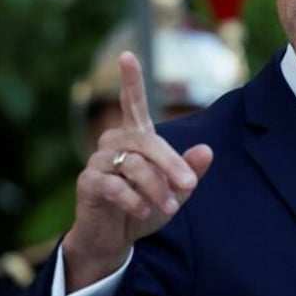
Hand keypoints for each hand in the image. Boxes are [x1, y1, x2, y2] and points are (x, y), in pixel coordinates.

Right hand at [62, 51, 212, 291]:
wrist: (114, 241)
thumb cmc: (145, 209)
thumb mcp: (175, 192)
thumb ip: (190, 172)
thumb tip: (207, 150)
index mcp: (136, 138)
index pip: (133, 104)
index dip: (131, 80)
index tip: (127, 55)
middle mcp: (114, 142)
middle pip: (148, 142)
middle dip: (171, 165)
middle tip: (189, 186)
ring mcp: (98, 160)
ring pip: (135, 165)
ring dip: (156, 187)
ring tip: (169, 207)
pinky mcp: (88, 182)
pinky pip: (115, 185)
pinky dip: (134, 199)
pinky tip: (143, 211)